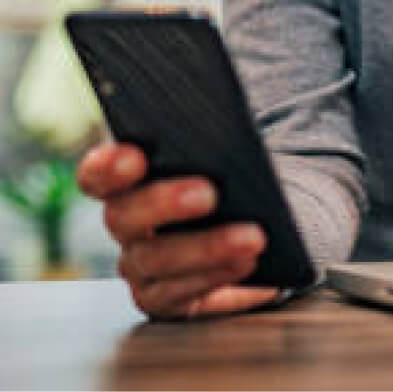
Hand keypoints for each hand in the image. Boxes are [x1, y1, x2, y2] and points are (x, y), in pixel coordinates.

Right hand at [78, 143, 278, 318]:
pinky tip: (247, 262)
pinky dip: (216, 276)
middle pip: (123, 215)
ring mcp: (139, 265)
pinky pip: (180, 293)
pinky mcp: (163, 298)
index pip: (98, 173)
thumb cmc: (228, 179)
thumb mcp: (217, 156)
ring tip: (251, 237)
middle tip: (209, 194)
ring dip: (206, 248)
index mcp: (128, 179)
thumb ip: (207, 144)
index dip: (108, 167)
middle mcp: (126, 223)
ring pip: (156, 260)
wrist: (251, 228)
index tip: (134, 158)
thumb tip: (223, 135)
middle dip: (165, 202)